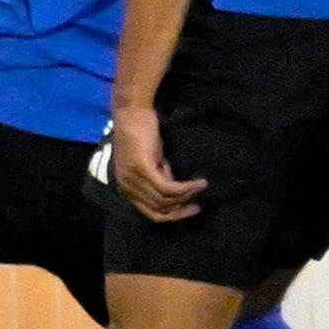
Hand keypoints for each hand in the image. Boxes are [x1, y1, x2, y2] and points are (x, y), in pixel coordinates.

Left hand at [109, 103, 204, 223]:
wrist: (133, 112)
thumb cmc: (142, 134)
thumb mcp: (151, 162)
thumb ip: (159, 178)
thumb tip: (176, 193)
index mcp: (126, 187)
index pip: (150, 213)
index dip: (173, 216)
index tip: (191, 208)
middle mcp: (126, 186)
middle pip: (158, 210)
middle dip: (181, 210)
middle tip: (199, 204)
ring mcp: (133, 178)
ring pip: (165, 200)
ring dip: (187, 196)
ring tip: (201, 187)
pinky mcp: (142, 168)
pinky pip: (168, 188)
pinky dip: (186, 188)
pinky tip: (199, 183)